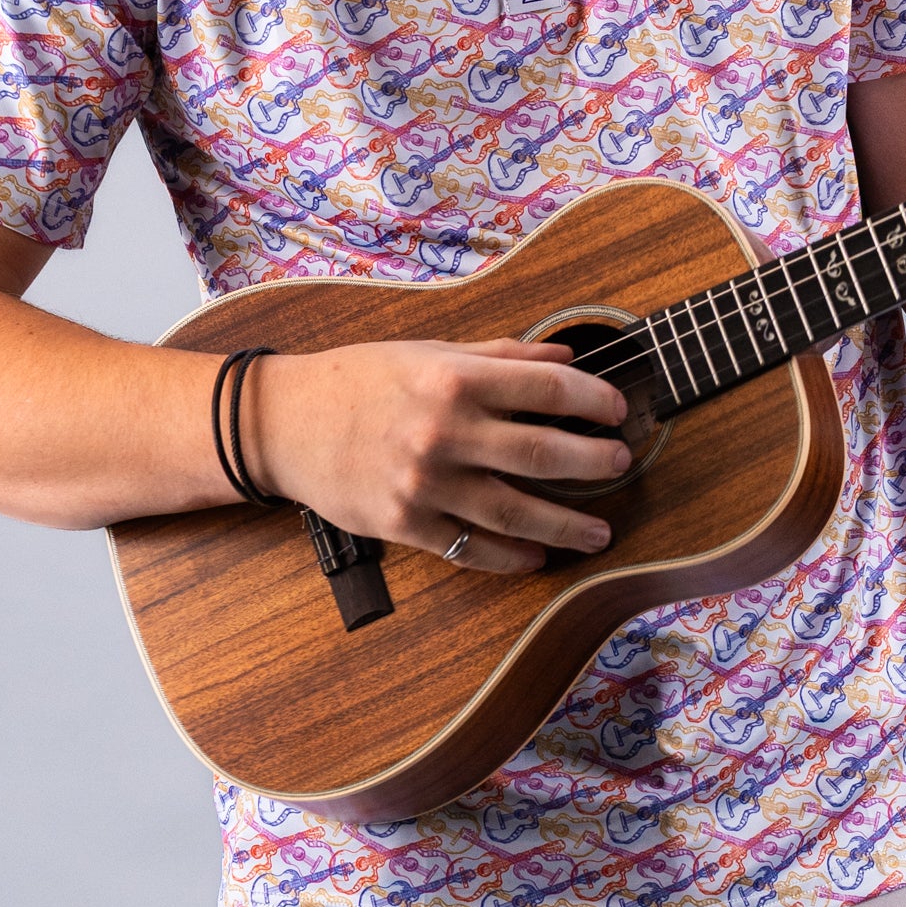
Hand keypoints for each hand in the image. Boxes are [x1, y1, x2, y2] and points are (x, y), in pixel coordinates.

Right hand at [245, 338, 630, 574]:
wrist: (284, 422)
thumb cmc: (359, 379)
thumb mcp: (428, 350)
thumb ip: (499, 355)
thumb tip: (564, 352)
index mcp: (454, 378)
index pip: (548, 388)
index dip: (594, 400)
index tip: (617, 410)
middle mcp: (444, 431)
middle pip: (543, 454)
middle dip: (594, 462)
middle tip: (621, 465)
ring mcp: (425, 483)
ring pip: (516, 511)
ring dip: (568, 524)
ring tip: (601, 530)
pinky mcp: (405, 524)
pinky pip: (472, 548)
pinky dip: (511, 556)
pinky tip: (538, 555)